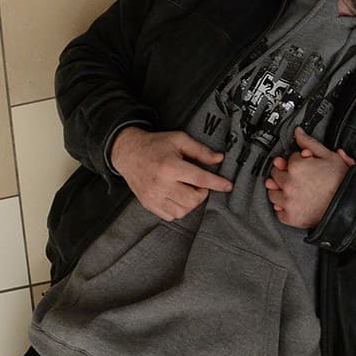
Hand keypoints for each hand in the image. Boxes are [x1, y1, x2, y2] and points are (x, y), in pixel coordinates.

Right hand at [111, 126, 231, 220]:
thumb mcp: (179, 140)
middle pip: (193, 199)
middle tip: (198, 183)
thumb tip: (219, 158)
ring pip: (183, 211)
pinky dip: (178, 209)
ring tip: (186, 189)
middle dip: (202, 192)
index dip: (217, 183)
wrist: (127, 153)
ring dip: (191, 202)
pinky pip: (171, 216)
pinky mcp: (148, 204)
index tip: (228, 186)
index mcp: (169, 167)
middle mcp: (160, 184)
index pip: (200, 179)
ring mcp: (153, 197)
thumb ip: (200, 150)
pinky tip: (177, 196)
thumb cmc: (155, 145)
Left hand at [265, 127, 354, 227]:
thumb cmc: (341, 183)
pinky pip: (278, 212)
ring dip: (280, 190)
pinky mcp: (290, 217)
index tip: (304, 165)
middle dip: (285, 173)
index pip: (288, 159)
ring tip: (294, 191)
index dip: (297, 161)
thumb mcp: (330, 156)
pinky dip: (283, 208)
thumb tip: (298, 133)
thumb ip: (310, 143)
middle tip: (297, 177)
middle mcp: (289, 184)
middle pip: (276, 174)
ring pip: (273, 193)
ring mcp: (288, 201)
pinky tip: (293, 203)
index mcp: (297, 167)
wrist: (349, 206)